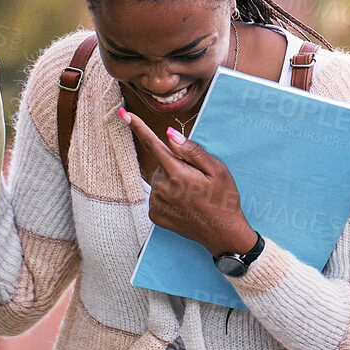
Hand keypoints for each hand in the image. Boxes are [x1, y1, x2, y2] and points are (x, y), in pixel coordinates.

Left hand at [119, 107, 255, 254]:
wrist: (222, 234)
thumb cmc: (224, 199)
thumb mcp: (217, 170)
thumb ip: (192, 151)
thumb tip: (169, 134)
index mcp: (177, 174)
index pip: (153, 144)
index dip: (139, 127)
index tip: (125, 115)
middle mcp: (162, 188)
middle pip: (161, 163)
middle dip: (175, 164)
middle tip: (197, 179)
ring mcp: (157, 203)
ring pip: (158, 179)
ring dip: (171, 180)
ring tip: (193, 194)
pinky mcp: (155, 215)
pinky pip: (157, 194)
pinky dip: (168, 194)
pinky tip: (184, 203)